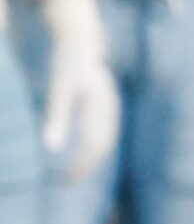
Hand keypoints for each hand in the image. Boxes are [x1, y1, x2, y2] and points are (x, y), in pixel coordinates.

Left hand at [37, 0, 118, 182]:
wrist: (84, 43)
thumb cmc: (68, 66)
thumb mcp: (59, 91)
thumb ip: (57, 119)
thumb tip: (51, 149)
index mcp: (101, 110)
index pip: (94, 147)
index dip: (82, 165)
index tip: (68, 178)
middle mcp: (111, 111)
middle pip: (103, 146)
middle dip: (88, 165)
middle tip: (69, 180)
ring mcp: (112, 109)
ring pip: (106, 141)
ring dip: (92, 157)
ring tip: (76, 170)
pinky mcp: (109, 107)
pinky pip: (105, 132)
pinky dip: (94, 145)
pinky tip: (81, 150)